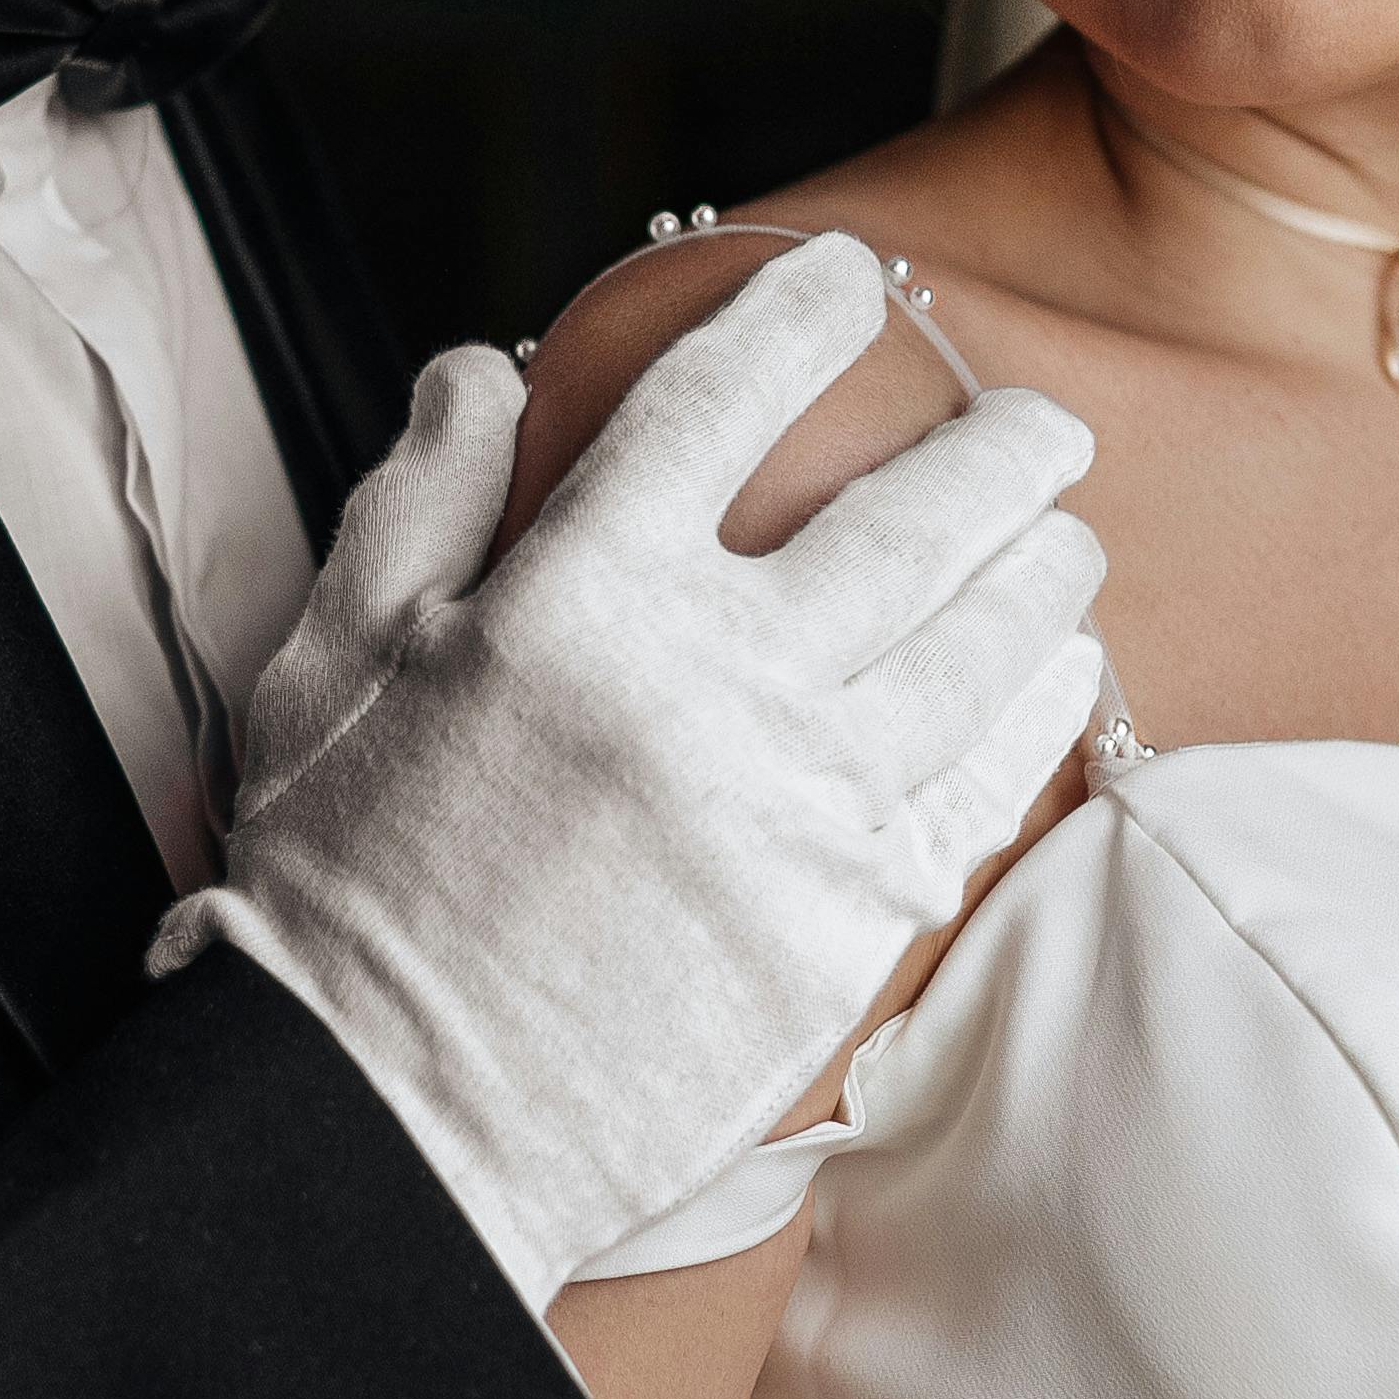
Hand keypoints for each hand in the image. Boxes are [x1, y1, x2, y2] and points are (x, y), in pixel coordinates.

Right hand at [158, 238, 1102, 1307]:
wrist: (390, 1120)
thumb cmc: (342, 893)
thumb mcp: (331, 664)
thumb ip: (416, 499)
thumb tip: (478, 370)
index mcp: (578, 597)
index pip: (719, 401)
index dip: (794, 315)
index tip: (843, 278)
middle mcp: (714, 683)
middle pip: (911, 516)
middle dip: (997, 446)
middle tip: (1040, 419)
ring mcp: (799, 805)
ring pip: (979, 645)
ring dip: (1042, 568)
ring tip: (1067, 536)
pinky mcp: (848, 918)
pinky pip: (983, 785)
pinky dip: (1036, 711)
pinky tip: (1059, 673)